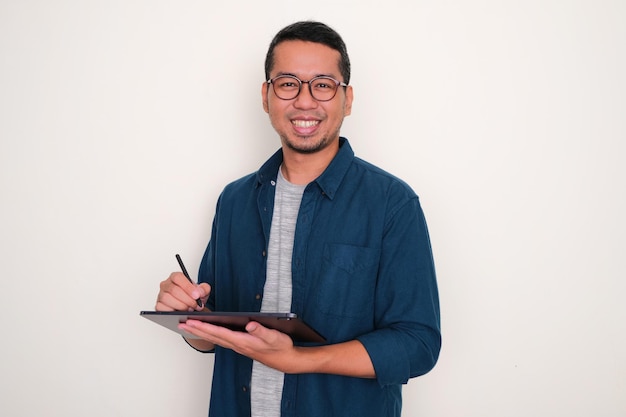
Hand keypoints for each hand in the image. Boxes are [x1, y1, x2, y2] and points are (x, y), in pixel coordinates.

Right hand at [155, 272, 210, 311]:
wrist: (191, 308)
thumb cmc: (194, 297)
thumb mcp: (202, 291)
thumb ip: (204, 289)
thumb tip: (200, 292)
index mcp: (176, 277)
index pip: (178, 277)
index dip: (188, 287)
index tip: (196, 295)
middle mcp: (166, 284)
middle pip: (173, 289)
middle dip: (187, 299)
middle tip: (195, 305)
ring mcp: (161, 295)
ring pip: (167, 298)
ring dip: (180, 306)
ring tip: (189, 309)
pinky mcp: (158, 305)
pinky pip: (162, 308)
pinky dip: (172, 311)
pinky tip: (180, 312)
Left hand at [180, 320, 299, 372]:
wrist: (285, 359)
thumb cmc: (280, 347)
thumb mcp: (273, 337)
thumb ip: (261, 330)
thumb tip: (249, 324)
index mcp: (243, 341)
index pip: (219, 333)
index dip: (204, 327)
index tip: (191, 322)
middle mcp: (237, 345)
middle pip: (213, 336)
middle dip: (196, 330)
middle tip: (181, 324)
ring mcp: (238, 346)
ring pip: (215, 338)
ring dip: (201, 332)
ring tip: (188, 327)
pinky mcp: (240, 345)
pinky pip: (221, 339)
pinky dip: (211, 334)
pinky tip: (207, 331)